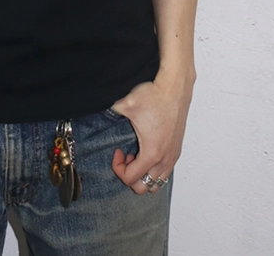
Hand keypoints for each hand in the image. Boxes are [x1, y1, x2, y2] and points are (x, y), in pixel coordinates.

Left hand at [109, 76, 192, 194]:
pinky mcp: (177, 149)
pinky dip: (155, 169)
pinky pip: (166, 172)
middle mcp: (165, 158)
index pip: (130, 179)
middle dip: (131, 175)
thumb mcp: (125, 104)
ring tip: (137, 155)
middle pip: (144, 187)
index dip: (117, 168)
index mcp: (152, 153)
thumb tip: (96, 110)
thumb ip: (108, 112)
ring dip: (144, 174)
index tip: (117, 152)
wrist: (174, 86)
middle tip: (126, 157)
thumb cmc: (154, 95)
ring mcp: (173, 155)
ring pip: (158, 182)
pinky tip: (148, 149)